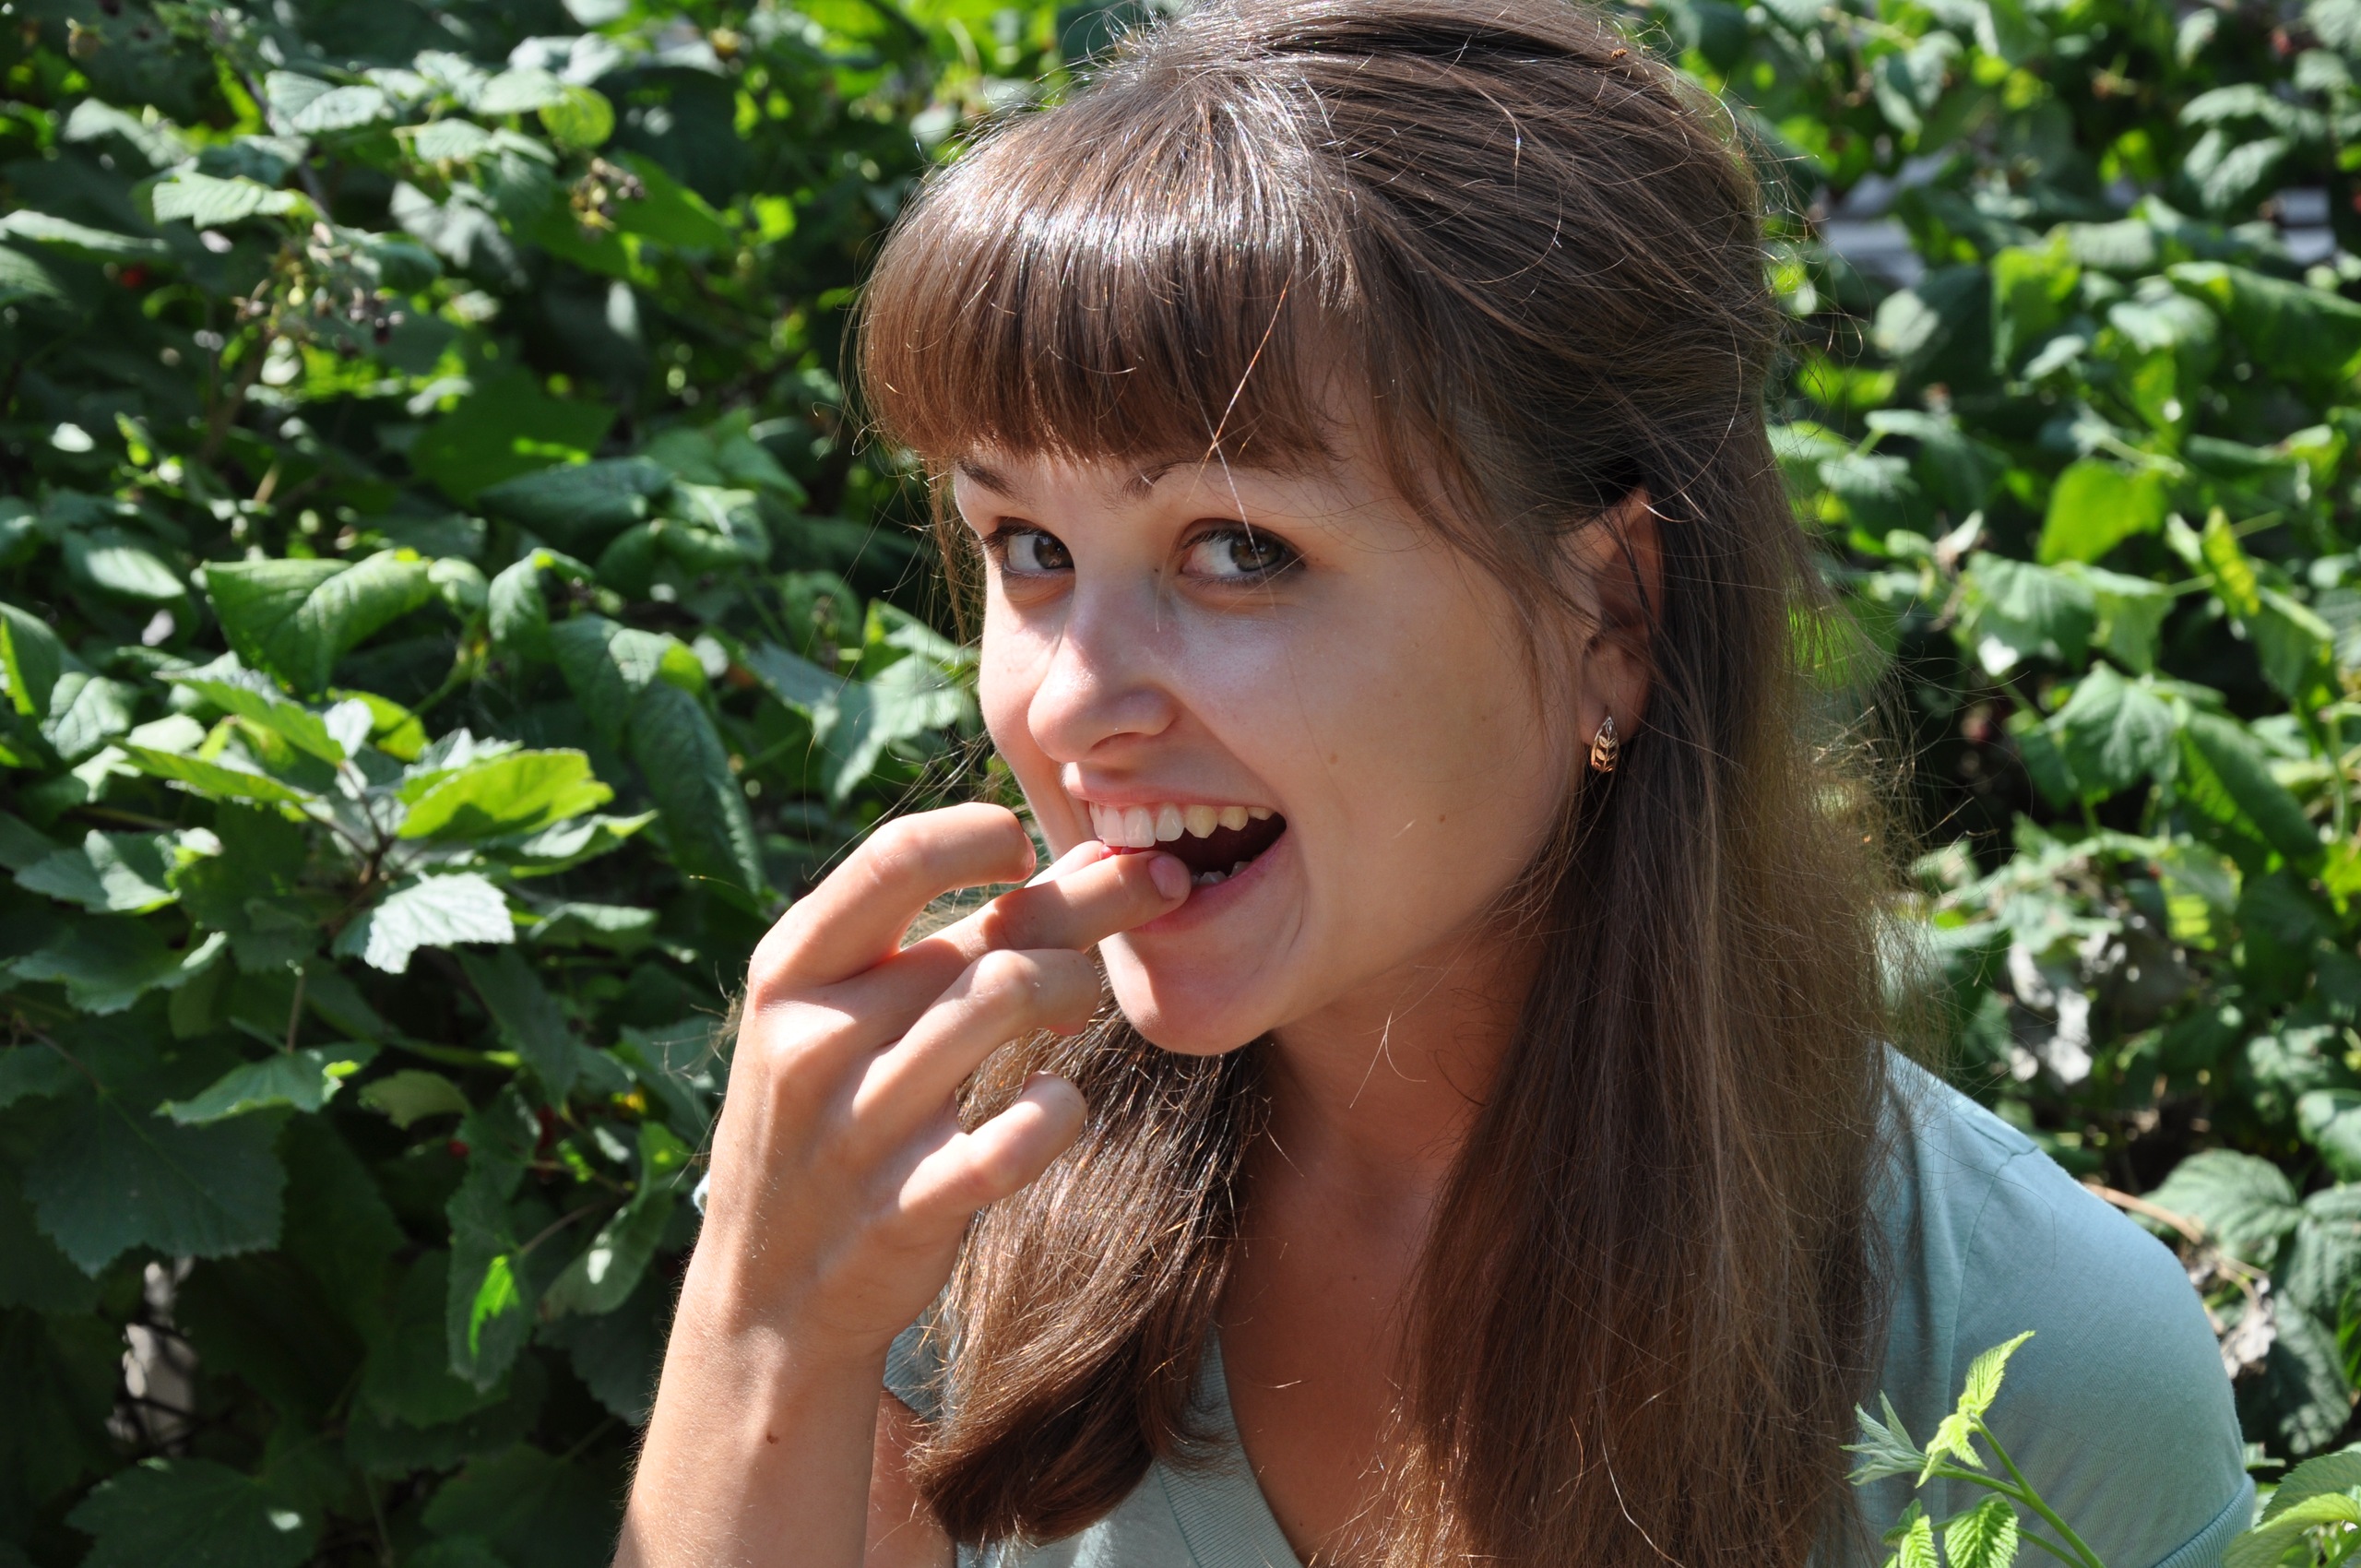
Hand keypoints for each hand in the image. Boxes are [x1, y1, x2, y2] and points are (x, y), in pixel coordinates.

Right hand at [683, 802, 1190, 1362]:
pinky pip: (1014, 1139)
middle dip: (1095, 901)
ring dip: (1079, 989)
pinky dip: (1059, 1109)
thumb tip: (1080, 859)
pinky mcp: (905, 1208)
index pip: (897, 858)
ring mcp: (859, 1128)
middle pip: (991, 936)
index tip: (1030, 856)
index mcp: (792, 970)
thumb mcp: (846, 1016)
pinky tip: (1059, 1102)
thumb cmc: (831, 1117)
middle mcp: (816, 1039)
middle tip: (1162, 883)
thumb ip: (949, 937)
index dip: (982, 835)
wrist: (765, 1293)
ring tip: (1083, 1008)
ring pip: (1010, 1003)